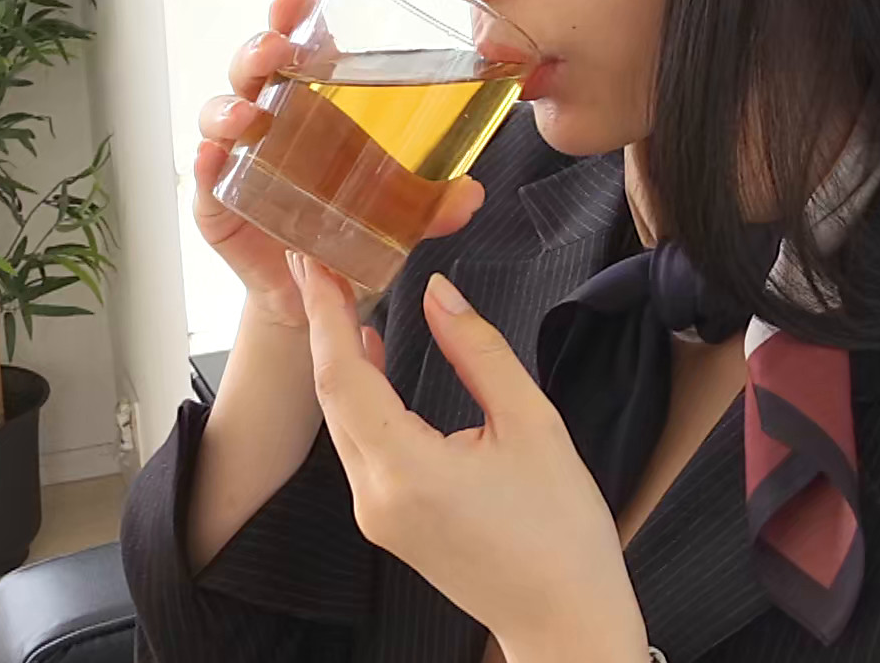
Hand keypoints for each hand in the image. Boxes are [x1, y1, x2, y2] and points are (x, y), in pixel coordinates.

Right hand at [194, 0, 484, 325]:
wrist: (314, 291)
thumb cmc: (346, 223)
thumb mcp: (399, 211)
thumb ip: (433, 203)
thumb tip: (469, 195)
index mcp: (312, 103)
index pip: (298, 46)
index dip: (293, 16)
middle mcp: (271, 120)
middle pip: (252, 69)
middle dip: (258, 49)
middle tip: (277, 48)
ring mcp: (240, 159)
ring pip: (219, 115)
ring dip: (229, 106)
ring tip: (250, 113)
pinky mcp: (218, 203)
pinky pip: (205, 180)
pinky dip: (205, 166)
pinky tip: (212, 159)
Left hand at [288, 256, 648, 661]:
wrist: (565, 619)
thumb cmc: (561, 531)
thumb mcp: (532, 423)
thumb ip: (478, 351)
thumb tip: (438, 293)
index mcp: (407, 470)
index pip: (343, 377)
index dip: (325, 314)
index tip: (313, 261)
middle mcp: (376, 496)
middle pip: (332, 397)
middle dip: (324, 327)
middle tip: (321, 262)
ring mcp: (377, 514)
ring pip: (343, 422)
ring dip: (340, 360)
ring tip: (341, 295)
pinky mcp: (388, 521)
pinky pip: (361, 446)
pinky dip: (361, 397)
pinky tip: (373, 356)